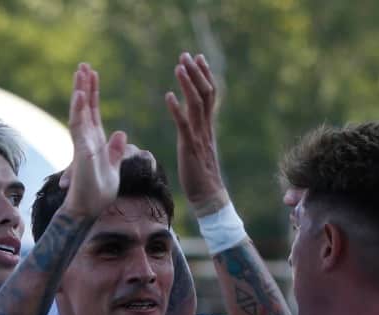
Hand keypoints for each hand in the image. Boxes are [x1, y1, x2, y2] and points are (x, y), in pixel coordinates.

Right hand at [60, 63, 127, 219]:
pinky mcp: (80, 151)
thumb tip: (121, 132)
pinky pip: (78, 127)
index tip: (93, 73)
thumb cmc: (99, 193)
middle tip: (84, 64)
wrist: (89, 209)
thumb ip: (116, 150)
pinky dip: (79, 110)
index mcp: (95, 141)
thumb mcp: (114, 167)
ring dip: (80, 91)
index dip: (93, 92)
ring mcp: (81, 144)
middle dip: (84, 85)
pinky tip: (80, 94)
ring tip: (81, 71)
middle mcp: (85, 139)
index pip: (93, 111)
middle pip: (84, 107)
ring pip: (79, 112)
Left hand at [165, 52, 228, 214]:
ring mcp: (199, 137)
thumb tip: (190, 121)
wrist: (209, 196)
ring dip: (187, 84)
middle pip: (205, 94)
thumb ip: (196, 131)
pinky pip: (183, 125)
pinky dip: (176, 109)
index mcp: (208, 127)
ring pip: (196, 104)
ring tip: (179, 66)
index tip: (198, 58)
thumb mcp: (199, 147)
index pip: (210, 95)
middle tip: (186, 54)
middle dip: (196, 73)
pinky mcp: (190, 147)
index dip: (205, 75)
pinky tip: (168, 96)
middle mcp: (206, 128)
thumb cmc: (201, 175)